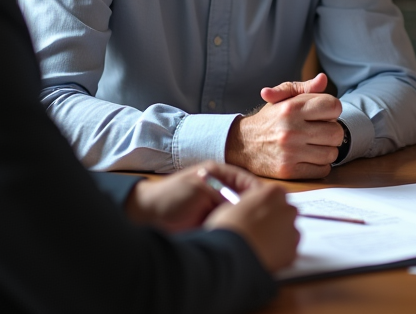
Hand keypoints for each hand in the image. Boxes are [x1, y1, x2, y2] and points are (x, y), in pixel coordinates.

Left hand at [125, 162, 256, 232]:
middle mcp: (224, 191)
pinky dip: (235, 233)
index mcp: (221, 175)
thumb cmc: (169, 197)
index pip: (250, 184)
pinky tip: (239, 240)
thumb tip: (248, 205)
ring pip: (241, 216)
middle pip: (249, 201)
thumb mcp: (198, 189)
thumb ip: (223, 194)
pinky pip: (230, 228)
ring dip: (245, 223)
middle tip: (264, 225)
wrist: (145, 218)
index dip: (260, 196)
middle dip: (255, 212)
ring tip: (252, 233)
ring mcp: (219, 209)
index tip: (270, 209)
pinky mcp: (214, 225)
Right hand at [205, 179, 299, 271]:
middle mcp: (288, 209)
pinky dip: (280, 252)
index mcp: (274, 193)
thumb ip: (247, 205)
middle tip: (258, 228)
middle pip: (285, 211)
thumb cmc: (229, 228)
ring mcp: (292, 231)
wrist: (232, 256)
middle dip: (275, 218)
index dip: (265, 203)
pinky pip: (288, 250)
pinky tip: (265, 256)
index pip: (275, 193)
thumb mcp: (231, 206)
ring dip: (279, 235)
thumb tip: (246, 210)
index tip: (256, 210)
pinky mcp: (292, 251)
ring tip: (261, 245)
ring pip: (289, 231)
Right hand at [226, 74, 342, 178]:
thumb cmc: (269, 120)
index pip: (334, 106)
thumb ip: (306, 88)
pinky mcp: (289, 171)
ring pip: (332, 153)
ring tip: (313, 145)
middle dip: (332, 131)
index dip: (333, 110)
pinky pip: (323, 170)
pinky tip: (308, 158)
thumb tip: (323, 78)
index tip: (325, 114)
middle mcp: (291, 129)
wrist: (241, 144)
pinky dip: (320, 166)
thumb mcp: (284, 98)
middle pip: (337, 133)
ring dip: (326, 150)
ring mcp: (290, 152)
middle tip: (319, 131)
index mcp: (292, 108)